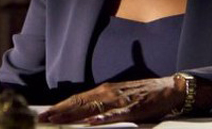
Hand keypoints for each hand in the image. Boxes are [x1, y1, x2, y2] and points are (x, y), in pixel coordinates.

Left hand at [38, 77, 183, 124]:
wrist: (169, 88)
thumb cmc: (143, 94)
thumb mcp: (119, 96)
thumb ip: (103, 101)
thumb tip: (87, 111)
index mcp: (104, 90)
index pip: (77, 98)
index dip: (60, 106)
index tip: (45, 113)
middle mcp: (108, 93)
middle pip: (79, 103)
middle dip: (59, 111)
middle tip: (42, 118)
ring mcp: (120, 100)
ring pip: (92, 108)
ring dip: (73, 115)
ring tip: (57, 120)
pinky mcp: (133, 108)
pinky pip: (116, 115)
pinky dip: (103, 118)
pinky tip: (92, 122)